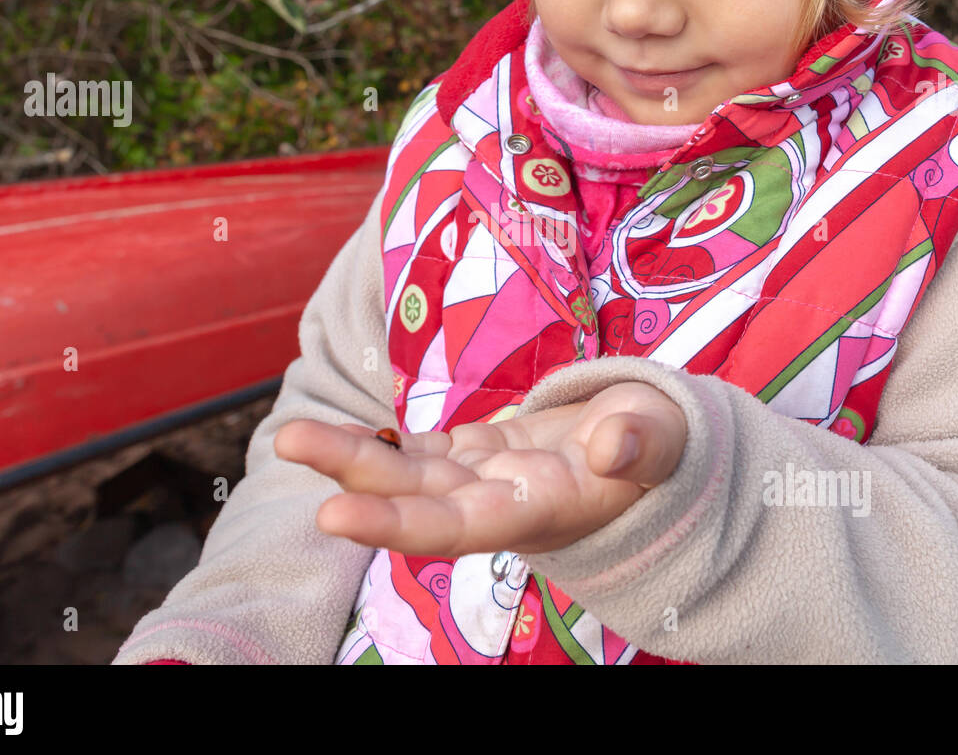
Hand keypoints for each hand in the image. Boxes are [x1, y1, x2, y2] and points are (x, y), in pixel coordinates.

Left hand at [273, 381, 686, 557]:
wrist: (648, 449)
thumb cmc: (662, 444)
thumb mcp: (668, 437)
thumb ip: (647, 443)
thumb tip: (612, 446)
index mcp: (542, 508)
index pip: (461, 527)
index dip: (397, 523)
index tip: (332, 514)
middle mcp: (500, 503)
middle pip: (418, 499)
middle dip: (354, 477)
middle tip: (289, 441)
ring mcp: (483, 478)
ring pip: (409, 471)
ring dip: (352, 455)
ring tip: (293, 435)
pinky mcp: (477, 453)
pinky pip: (420, 451)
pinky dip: (381, 442)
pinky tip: (338, 431)